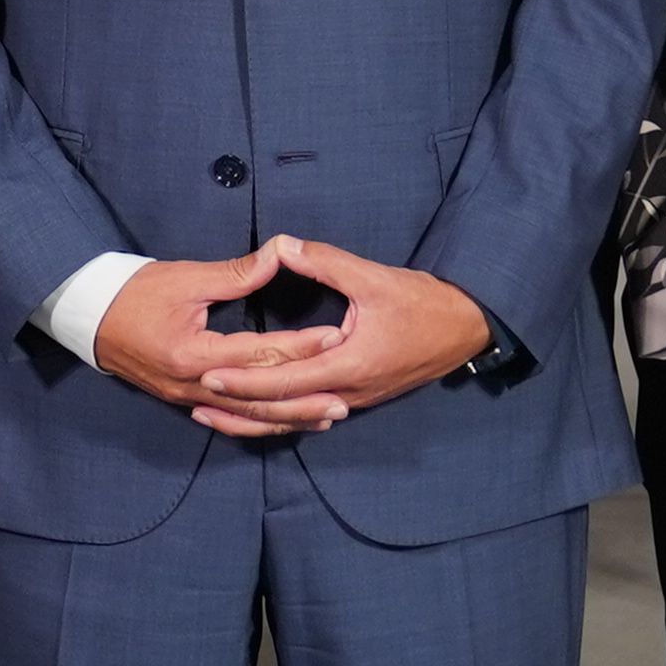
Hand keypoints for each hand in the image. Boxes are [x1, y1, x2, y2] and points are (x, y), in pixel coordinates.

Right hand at [89, 239, 336, 434]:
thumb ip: (237, 272)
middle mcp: (192, 385)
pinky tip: (284, 422)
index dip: (301, 345)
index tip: (337, 337)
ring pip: (245, 416)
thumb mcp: (187, 278)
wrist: (88, 316)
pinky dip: (259, 421)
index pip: (260, 353)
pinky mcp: (183, 400)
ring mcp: (186, 398)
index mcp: (194, 353)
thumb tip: (280, 253)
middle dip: (303, 398)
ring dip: (287, 418)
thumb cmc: (135, 291)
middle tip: (343, 399)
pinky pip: (228, 417)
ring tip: (326, 418)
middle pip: (258, 397)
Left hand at [180, 234, 495, 435]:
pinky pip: (312, 414)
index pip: (284, 382)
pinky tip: (261, 413)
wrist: (467, 327)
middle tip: (197, 400)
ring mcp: (356, 400)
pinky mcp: (361, 398)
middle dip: (240, 407)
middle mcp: (349, 393)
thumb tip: (282, 245)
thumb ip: (324, 261)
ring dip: (256, 419)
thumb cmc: (425, 303)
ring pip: (296, 420)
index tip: (207, 376)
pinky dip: (282, 417)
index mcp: (348, 366)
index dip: (244, 380)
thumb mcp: (374, 277)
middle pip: (284, 411)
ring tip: (216, 415)